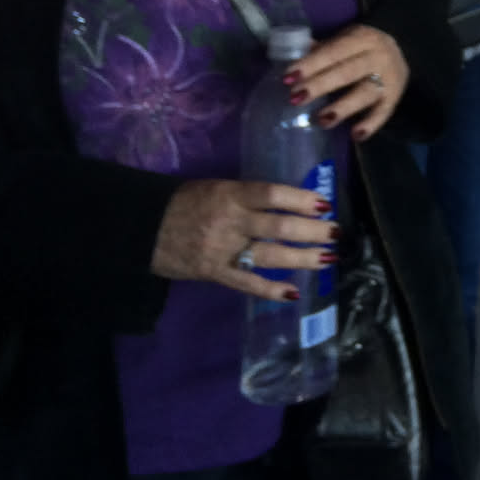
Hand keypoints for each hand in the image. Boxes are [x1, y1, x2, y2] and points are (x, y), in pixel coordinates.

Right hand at [151, 179, 338, 302]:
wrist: (143, 228)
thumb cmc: (185, 202)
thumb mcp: (217, 187)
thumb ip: (249, 196)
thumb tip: (290, 203)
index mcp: (230, 194)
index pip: (272, 194)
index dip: (301, 199)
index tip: (324, 204)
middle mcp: (230, 222)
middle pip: (279, 227)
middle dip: (312, 231)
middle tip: (335, 233)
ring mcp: (223, 250)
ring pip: (270, 256)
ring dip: (302, 258)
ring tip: (327, 259)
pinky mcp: (214, 273)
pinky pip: (247, 283)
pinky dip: (270, 289)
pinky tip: (293, 292)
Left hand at [281, 24, 408, 142]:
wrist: (404, 50)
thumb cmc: (362, 49)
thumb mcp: (346, 41)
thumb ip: (322, 50)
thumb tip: (291, 56)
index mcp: (362, 38)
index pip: (334, 51)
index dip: (311, 64)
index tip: (288, 77)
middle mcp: (378, 56)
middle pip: (348, 72)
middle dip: (321, 85)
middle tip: (296, 98)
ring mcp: (389, 77)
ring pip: (365, 93)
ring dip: (343, 107)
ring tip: (321, 120)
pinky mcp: (395, 97)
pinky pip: (384, 112)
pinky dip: (371, 124)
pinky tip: (356, 135)